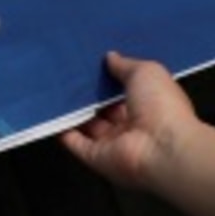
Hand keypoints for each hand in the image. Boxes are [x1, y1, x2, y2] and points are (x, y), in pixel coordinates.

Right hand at [61, 51, 201, 189]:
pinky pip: (76, 143)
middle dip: (90, 94)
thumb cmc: (162, 106)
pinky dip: (63, 131)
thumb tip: (111, 57)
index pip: (126, 92)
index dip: (111, 79)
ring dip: (75, 111)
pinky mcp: (96, 158)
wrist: (162, 148)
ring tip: (57, 88)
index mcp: (150, 106)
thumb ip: (125, 65)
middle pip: (105, 109)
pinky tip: (51, 114)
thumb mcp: (147, 72)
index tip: (94, 64)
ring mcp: (113, 144)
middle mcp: (132, 127)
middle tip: (70, 74)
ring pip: (88, 126)